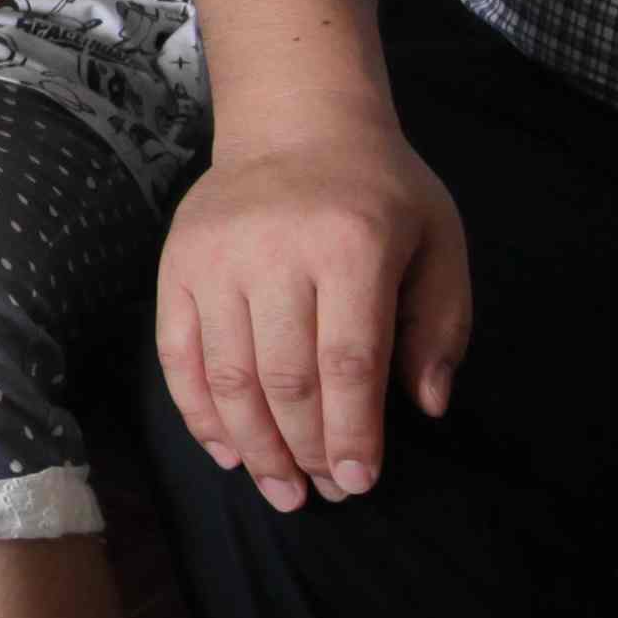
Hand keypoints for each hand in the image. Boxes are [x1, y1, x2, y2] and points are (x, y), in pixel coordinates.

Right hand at [154, 125, 471, 509]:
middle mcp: (275, 250)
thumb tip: (424, 406)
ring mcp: (216, 258)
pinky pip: (179, 354)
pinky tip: (228, 452)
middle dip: (306, 450)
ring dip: (254, 446)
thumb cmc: (378, 193)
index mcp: (350, 244)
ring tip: (280, 489)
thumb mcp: (438, 242)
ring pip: (229, 376)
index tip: (359, 481)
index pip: (348, 361)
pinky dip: (199, 413)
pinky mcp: (177, 265)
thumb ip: (441, 325)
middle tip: (323, 493)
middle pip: (286, 378)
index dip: (352, 432)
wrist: (296, 123)